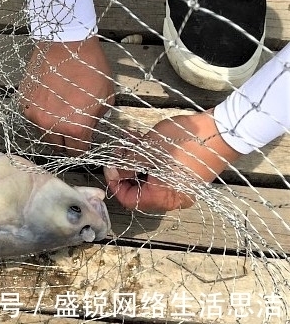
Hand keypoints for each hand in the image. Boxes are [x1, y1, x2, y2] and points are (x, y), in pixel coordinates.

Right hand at [19, 36, 114, 154]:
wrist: (65, 43)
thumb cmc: (90, 68)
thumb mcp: (107, 97)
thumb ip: (97, 118)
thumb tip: (91, 126)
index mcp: (75, 129)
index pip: (77, 152)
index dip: (82, 147)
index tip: (84, 140)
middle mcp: (51, 125)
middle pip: (56, 146)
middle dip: (65, 140)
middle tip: (72, 127)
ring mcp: (34, 113)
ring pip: (42, 131)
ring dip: (51, 126)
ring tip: (59, 109)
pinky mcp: (24, 100)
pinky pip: (33, 114)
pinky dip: (40, 111)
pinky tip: (49, 97)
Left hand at [104, 112, 241, 212]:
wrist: (222, 131)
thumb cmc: (182, 142)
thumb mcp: (147, 151)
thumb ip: (125, 165)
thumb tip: (112, 173)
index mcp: (162, 198)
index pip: (128, 200)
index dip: (114, 182)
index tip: (110, 164)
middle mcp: (173, 199)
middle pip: (138, 188)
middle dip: (125, 167)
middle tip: (120, 148)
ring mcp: (182, 187)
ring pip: (149, 177)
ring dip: (136, 159)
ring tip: (131, 139)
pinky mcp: (187, 176)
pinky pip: (162, 172)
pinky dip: (150, 159)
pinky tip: (143, 140)